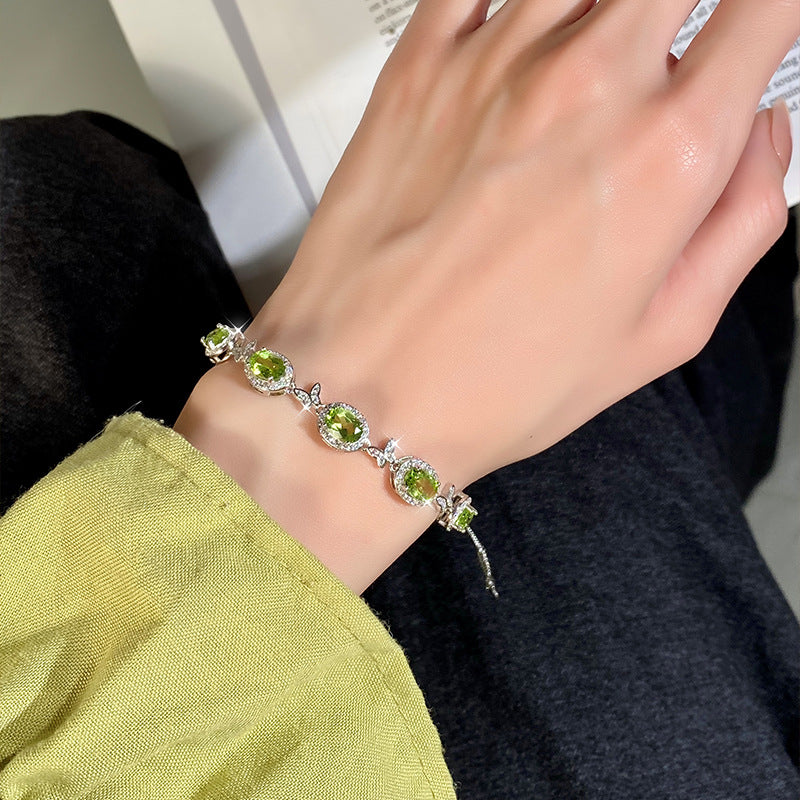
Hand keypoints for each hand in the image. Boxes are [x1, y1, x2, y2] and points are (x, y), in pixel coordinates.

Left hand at [177, 0, 796, 590]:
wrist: (365, 389)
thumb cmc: (494, 380)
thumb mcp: (663, 334)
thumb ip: (742, 221)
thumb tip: (760, 139)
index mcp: (666, 155)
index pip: (762, 7)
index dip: (764, 16)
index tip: (749, 36)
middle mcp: (585, 88)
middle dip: (681, 13)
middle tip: (658, 65)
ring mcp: (493, 65)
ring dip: (602, 13)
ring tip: (588, 72)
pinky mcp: (416, 68)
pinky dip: (515, 3)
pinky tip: (521, 45)